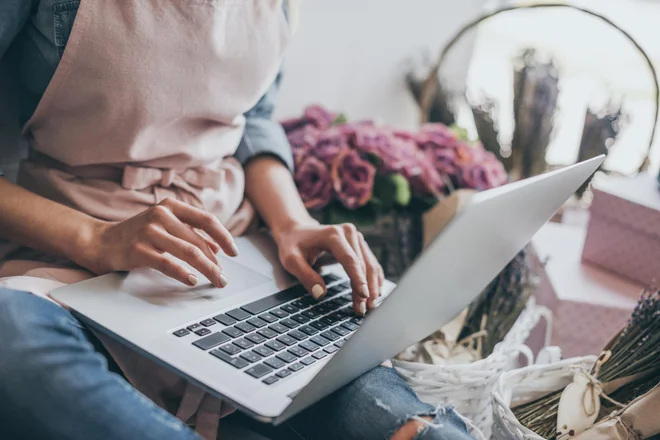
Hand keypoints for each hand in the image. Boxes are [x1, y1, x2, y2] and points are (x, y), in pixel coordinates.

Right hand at [87, 198, 237, 286]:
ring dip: (207, 269)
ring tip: (216, 280)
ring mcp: (149, 231)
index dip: (224, 236)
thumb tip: (218, 248)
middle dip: (216, 262)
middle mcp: (161, 215)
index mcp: (171, 206)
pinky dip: (183, 273)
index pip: (206, 220)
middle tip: (223, 277)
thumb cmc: (136, 235)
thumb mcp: (164, 226)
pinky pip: (167, 263)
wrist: (99, 241)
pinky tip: (192, 280)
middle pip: (199, 240)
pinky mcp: (138, 250)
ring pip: (188, 252)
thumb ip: (189, 233)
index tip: (234, 252)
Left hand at [272, 220, 384, 315]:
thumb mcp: (291, 260)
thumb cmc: (293, 244)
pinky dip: (373, 279)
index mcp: (332, 235)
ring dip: (372, 286)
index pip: (350, 259)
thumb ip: (306, 276)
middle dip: (365, 288)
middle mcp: (348, 233)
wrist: (296, 231)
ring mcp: (355, 238)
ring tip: (370, 306)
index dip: (358, 279)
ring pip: (370, 264)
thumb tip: (320, 294)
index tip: (363, 295)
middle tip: (363, 309)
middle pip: (363, 264)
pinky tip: (375, 293)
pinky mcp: (359, 244)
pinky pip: (371, 263)